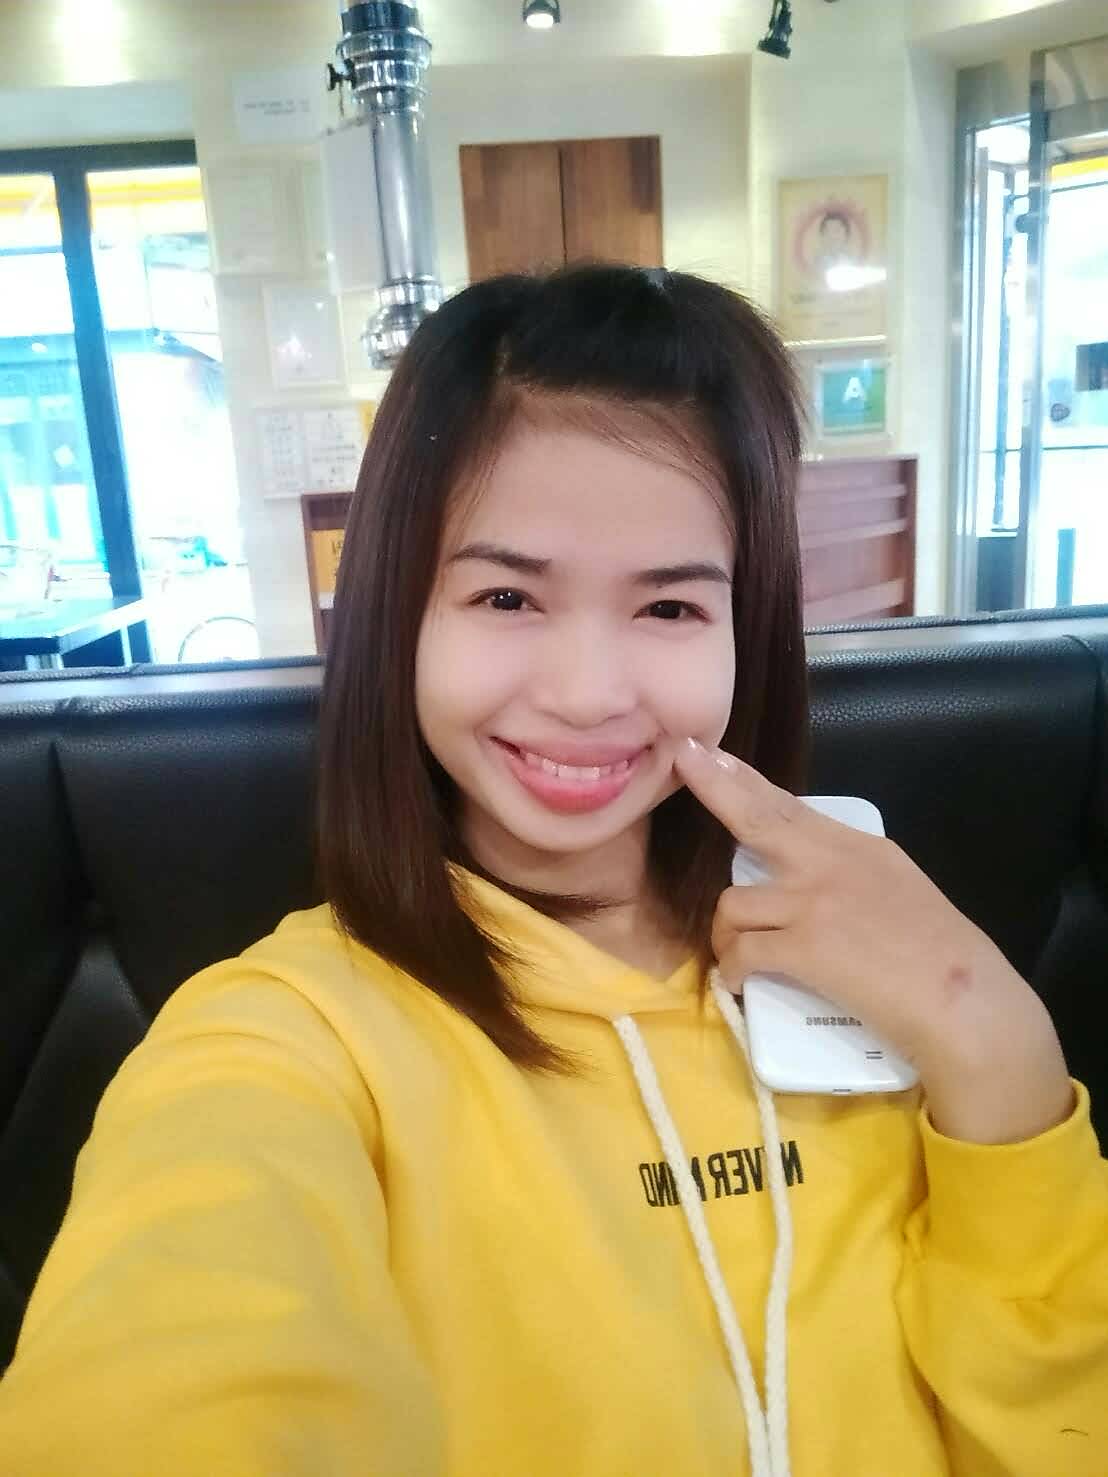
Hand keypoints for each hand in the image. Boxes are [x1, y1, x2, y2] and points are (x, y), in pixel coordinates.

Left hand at [674, 738, 1074, 1142]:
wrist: (967, 1003)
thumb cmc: (943, 959)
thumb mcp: (899, 890)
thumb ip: (853, 873)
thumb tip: (814, 877)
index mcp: (858, 847)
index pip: (788, 805)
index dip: (743, 777)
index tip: (709, 752)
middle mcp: (830, 863)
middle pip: (755, 816)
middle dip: (714, 785)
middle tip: (683, 764)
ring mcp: (814, 901)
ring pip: (733, 903)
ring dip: (724, 933)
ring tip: (736, 956)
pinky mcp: (804, 945)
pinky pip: (742, 952)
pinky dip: (733, 971)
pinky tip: (739, 983)